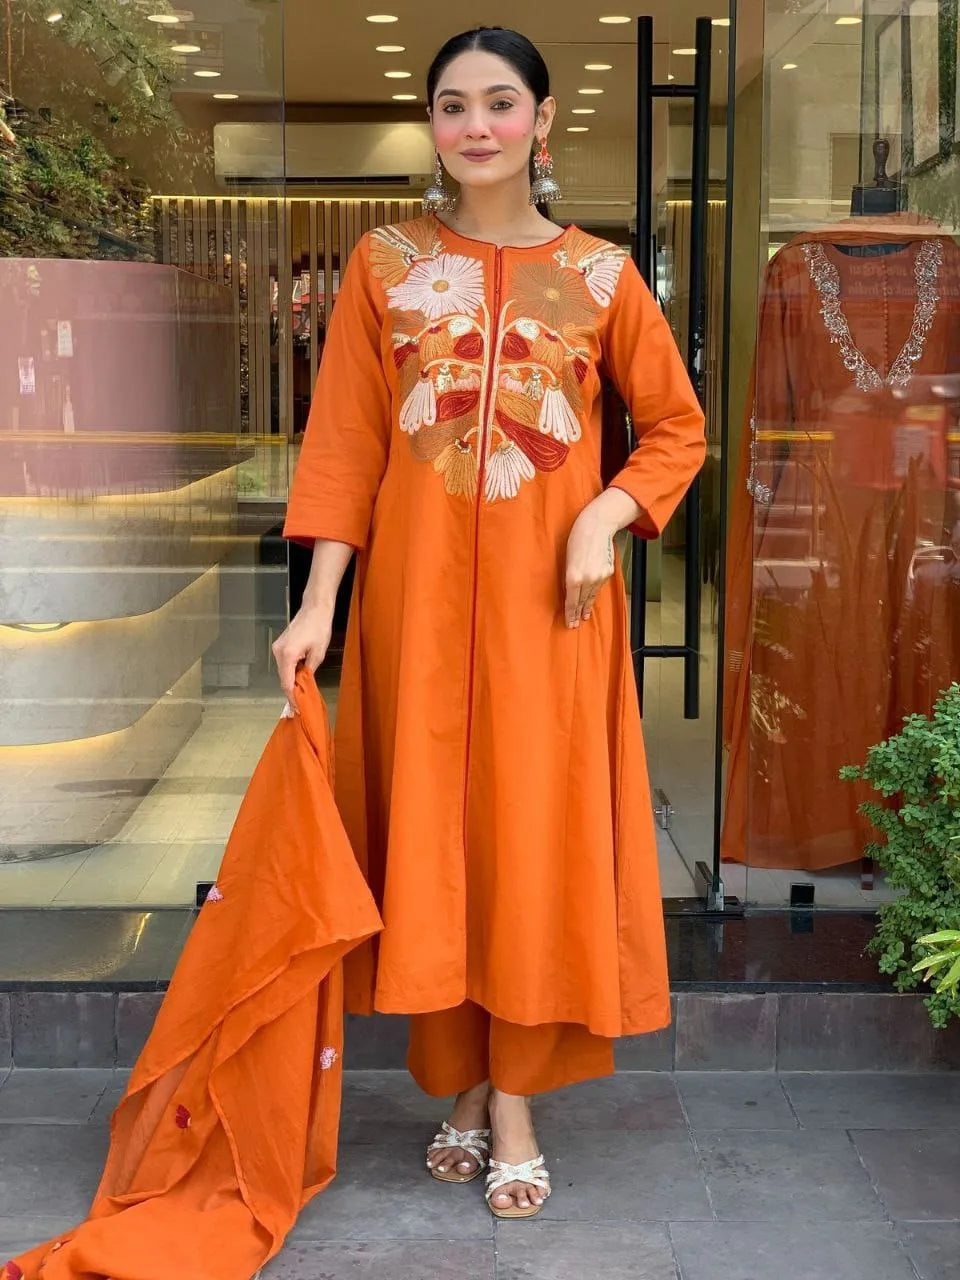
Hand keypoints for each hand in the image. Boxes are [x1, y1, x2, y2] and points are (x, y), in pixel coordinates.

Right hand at [271, 601, 333, 710]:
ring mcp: (277, 647)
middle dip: (291, 690)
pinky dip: (290, 671)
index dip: (291, 697)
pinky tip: (299, 677)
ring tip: (302, 692)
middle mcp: (278, 652)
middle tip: (300, 704)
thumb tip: (305, 683)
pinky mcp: (280, 645)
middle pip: (283, 678)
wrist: (315, 608)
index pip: (286, 682)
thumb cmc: (319, 628)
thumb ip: (309, 670)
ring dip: (291, 680)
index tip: (296, 708)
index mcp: (287, 655)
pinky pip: (284, 663)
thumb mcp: (319, 653)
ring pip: (283, 671)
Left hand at [564, 502, 617, 627]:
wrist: (597, 527)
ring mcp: (599, 576)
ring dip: (587, 607)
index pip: (571, 601)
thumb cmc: (577, 539)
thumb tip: (570, 591)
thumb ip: (569, 577)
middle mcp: (588, 579)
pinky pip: (598, 587)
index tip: (569, 623)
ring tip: (584, 616)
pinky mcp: (608, 572)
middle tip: (574, 625)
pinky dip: (594, 595)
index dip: (570, 614)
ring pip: (591, 596)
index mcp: (574, 576)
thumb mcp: (567, 560)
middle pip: (582, 601)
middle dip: (577, 614)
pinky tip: (591, 601)